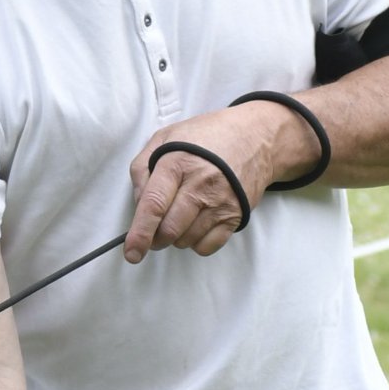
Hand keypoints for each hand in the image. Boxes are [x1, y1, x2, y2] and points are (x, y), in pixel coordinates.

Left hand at [123, 97, 312, 264]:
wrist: (257, 136)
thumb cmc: (205, 137)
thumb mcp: (165, 138)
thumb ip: (141, 169)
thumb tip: (137, 206)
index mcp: (177, 163)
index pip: (153, 206)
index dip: (139, 234)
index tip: (131, 253)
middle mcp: (200, 184)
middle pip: (169, 230)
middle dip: (155, 238)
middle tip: (155, 230)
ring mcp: (221, 201)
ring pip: (186, 241)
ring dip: (176, 238)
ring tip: (182, 216)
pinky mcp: (236, 214)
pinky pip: (208, 246)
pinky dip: (197, 243)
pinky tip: (197, 225)